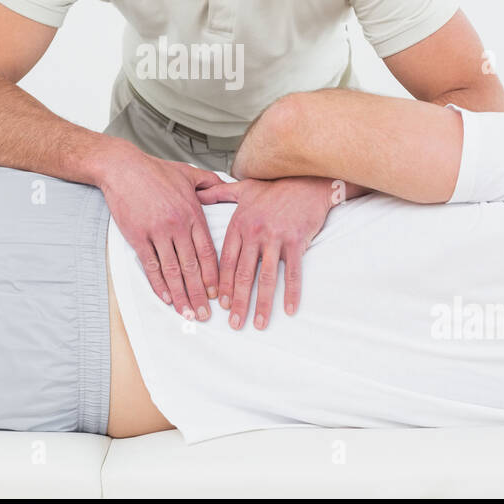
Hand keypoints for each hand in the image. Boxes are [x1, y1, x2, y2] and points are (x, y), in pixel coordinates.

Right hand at [98, 147, 225, 321]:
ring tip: (188, 313)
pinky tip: (165, 297)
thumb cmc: (154, 170)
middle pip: (192, 267)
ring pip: (172, 271)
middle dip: (200, 294)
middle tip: (206, 314)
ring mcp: (157, 231)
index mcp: (193, 213)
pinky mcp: (138, 236)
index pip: (208, 251)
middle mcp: (178, 225)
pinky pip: (151, 265)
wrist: (123, 168)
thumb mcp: (188, 172)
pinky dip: (158, 284)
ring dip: (181, 295)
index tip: (218, 293)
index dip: (214, 275)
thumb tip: (227, 184)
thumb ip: (210, 182)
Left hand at [194, 175, 337, 329]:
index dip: (223, 284)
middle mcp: (255, 232)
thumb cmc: (274, 186)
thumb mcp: (243, 188)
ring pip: (266, 277)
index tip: (221, 305)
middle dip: (238, 302)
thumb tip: (196, 194)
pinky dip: (291, 292)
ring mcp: (276, 238)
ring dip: (262, 303)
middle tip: (234, 324)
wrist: (307, 179)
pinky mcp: (296, 241)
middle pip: (244, 274)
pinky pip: (293, 272)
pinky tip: (288, 309)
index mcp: (240, 224)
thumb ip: (218, 194)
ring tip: (258, 323)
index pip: (227, 261)